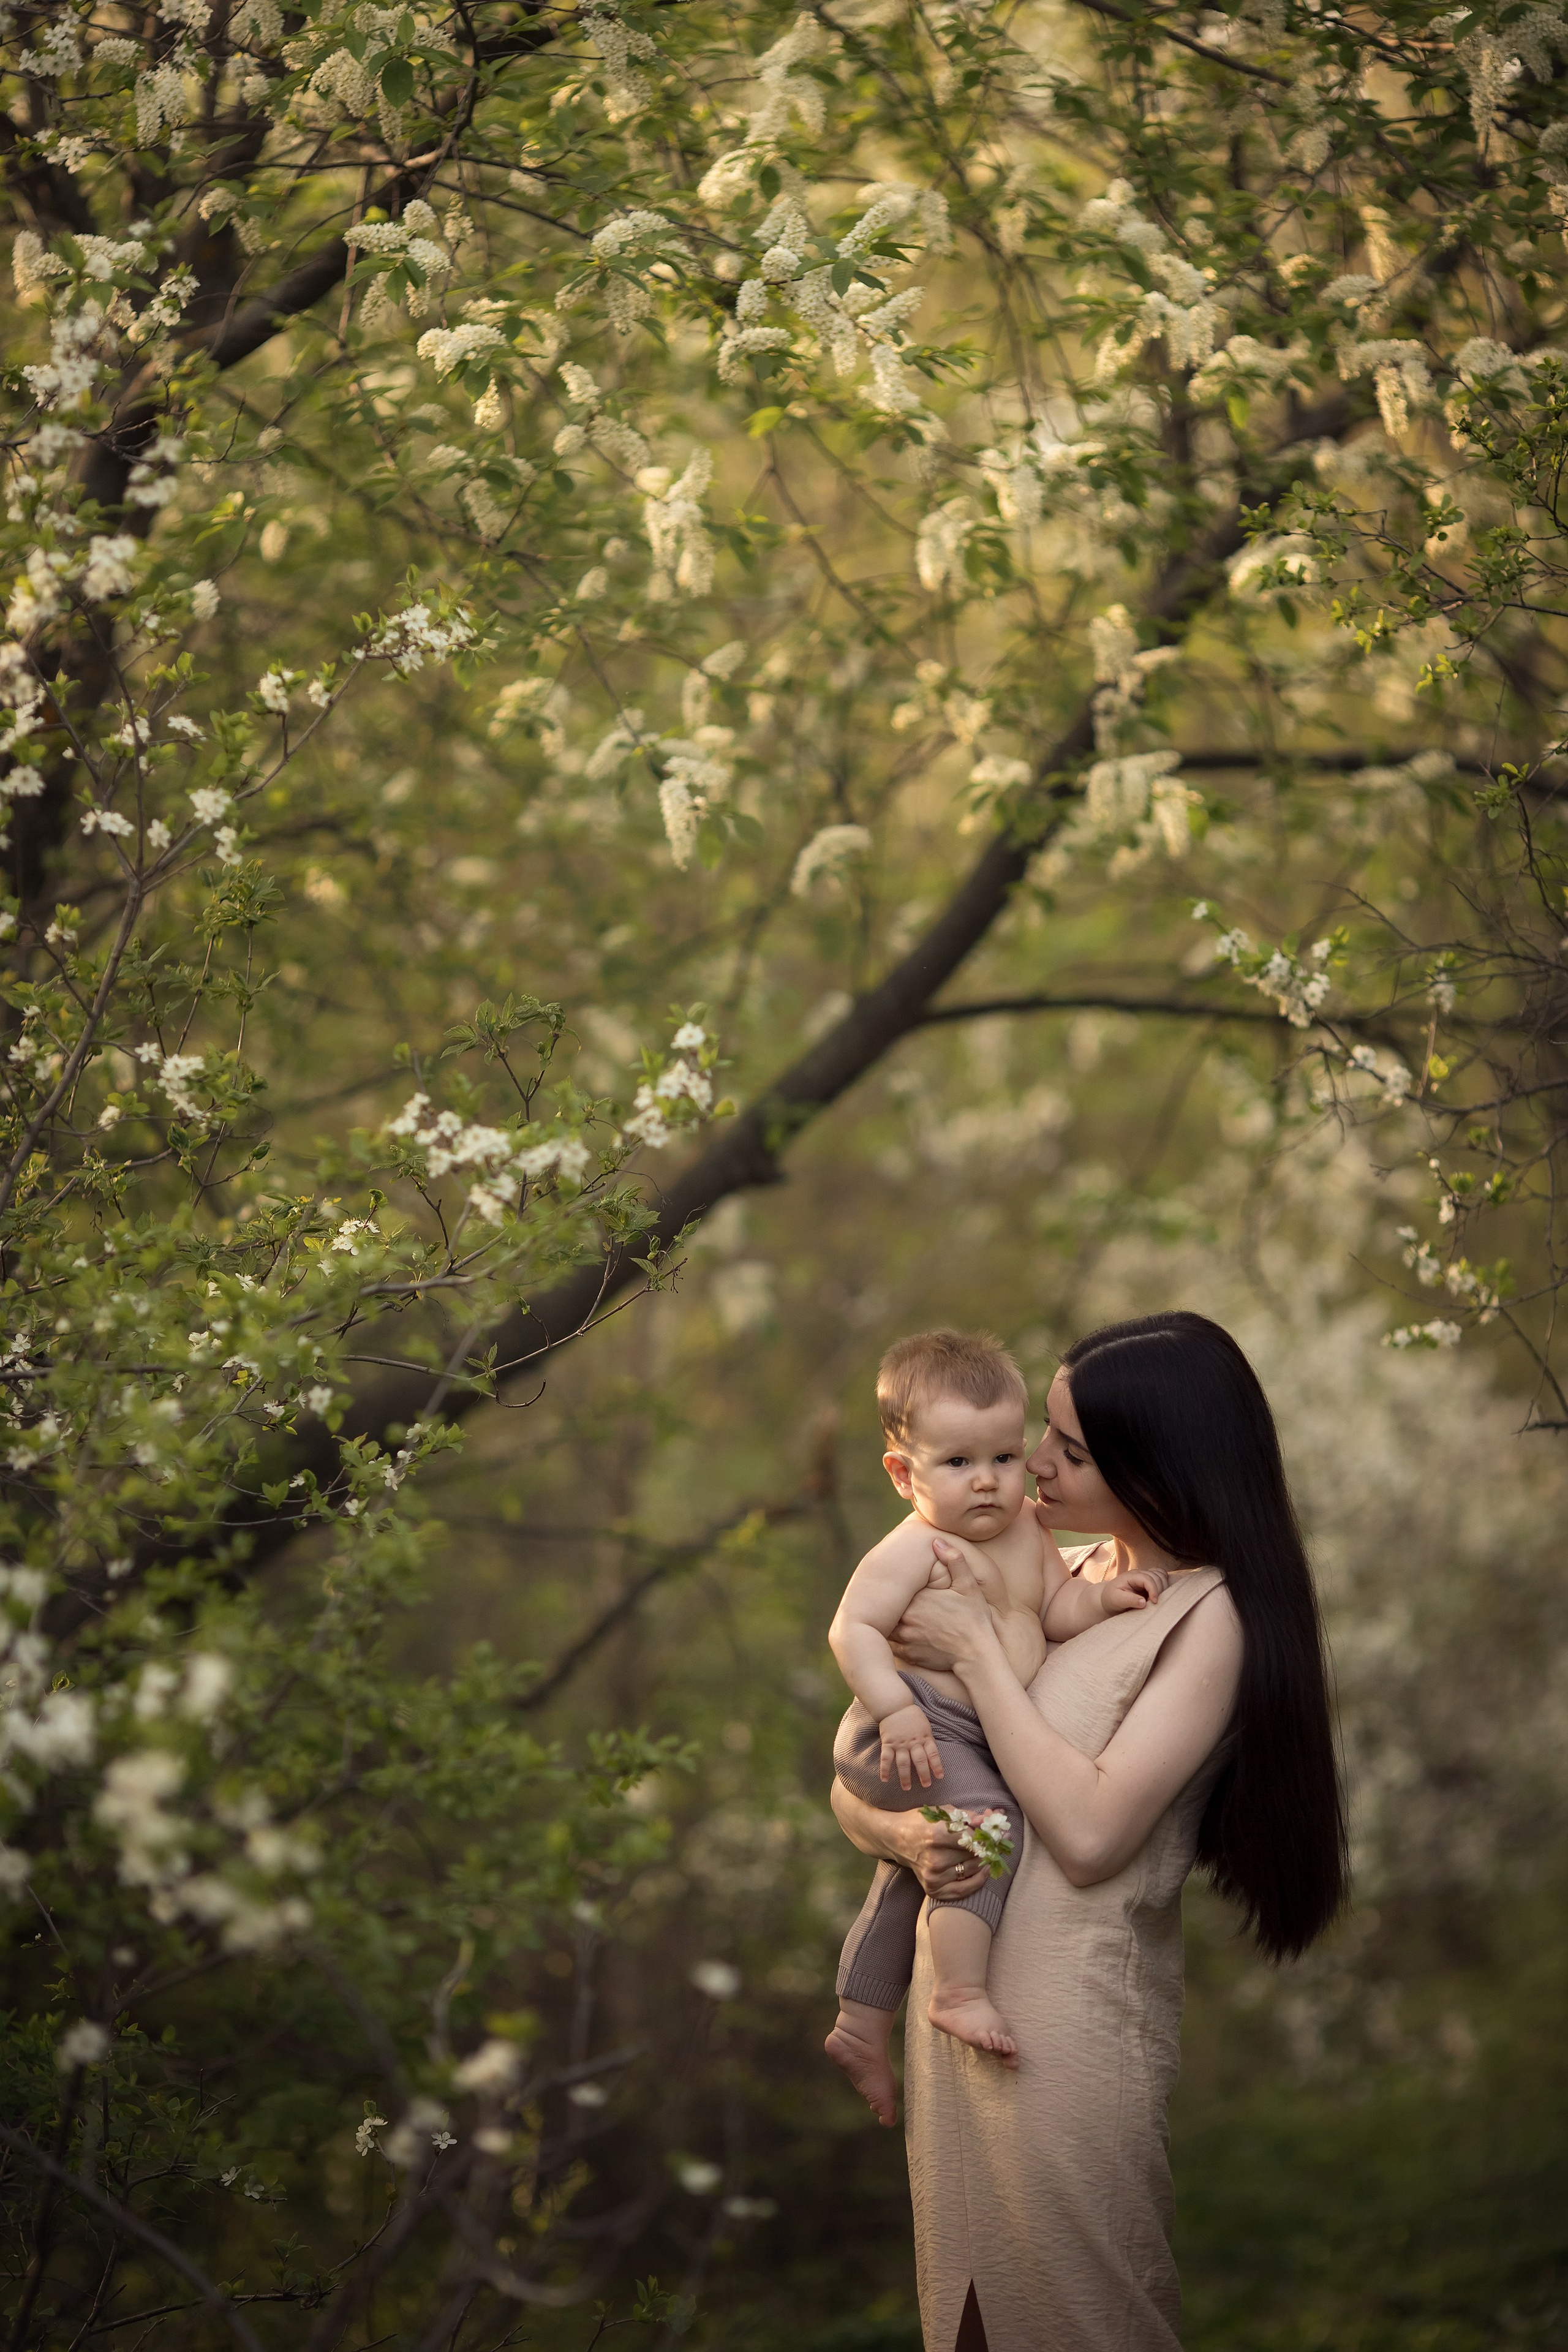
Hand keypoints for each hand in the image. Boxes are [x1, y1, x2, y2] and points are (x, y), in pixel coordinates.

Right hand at [879, 1702, 942, 1791]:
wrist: (895, 1705)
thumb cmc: (912, 1716)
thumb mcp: (925, 1726)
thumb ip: (928, 1740)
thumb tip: (932, 1755)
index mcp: (924, 1737)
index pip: (933, 1754)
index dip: (937, 1766)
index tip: (940, 1777)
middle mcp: (913, 1742)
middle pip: (920, 1761)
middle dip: (924, 1775)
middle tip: (926, 1785)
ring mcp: (900, 1744)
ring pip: (903, 1763)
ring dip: (905, 1777)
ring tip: (906, 1788)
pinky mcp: (888, 1743)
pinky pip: (886, 1758)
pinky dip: (884, 1770)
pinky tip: (884, 1779)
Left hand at [888, 1539, 995, 1675]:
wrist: (976, 1654)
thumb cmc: (974, 1619)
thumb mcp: (968, 1586)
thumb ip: (954, 1560)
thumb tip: (937, 1541)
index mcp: (918, 1598)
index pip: (894, 1588)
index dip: (894, 1586)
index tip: (896, 1585)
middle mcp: (906, 1618)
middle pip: (887, 1607)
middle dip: (888, 1603)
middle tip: (888, 1599)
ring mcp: (906, 1638)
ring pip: (885, 1626)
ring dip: (888, 1621)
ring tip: (890, 1615)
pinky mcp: (908, 1655)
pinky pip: (891, 1646)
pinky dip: (893, 1640)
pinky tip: (901, 1634)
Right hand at [889, 1806, 990, 1901]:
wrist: (896, 1839)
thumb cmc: (921, 1822)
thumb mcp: (943, 1812)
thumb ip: (969, 1816)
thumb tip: (993, 1817)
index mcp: (936, 1835)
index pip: (974, 1838)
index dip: (990, 1836)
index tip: (1002, 1833)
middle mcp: (934, 1858)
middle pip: (975, 1855)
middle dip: (990, 1847)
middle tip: (1000, 1842)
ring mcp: (933, 1876)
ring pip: (972, 1870)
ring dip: (984, 1861)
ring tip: (989, 1853)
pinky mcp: (932, 1889)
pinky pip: (963, 1890)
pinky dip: (977, 1881)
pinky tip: (983, 1870)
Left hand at [1102, 1563, 1169, 1614]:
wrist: (1109, 1597)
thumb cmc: (1112, 1598)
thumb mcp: (1116, 1600)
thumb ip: (1129, 1600)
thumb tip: (1143, 1602)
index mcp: (1131, 1576)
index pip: (1147, 1579)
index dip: (1154, 1590)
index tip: (1154, 1602)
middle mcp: (1140, 1573)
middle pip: (1157, 1577)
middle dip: (1159, 1590)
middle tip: (1154, 1604)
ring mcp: (1146, 1576)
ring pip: (1162, 1576)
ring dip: (1163, 1588)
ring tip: (1156, 1600)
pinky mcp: (1149, 1581)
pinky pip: (1162, 1577)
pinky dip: (1164, 1583)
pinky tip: (1160, 1594)